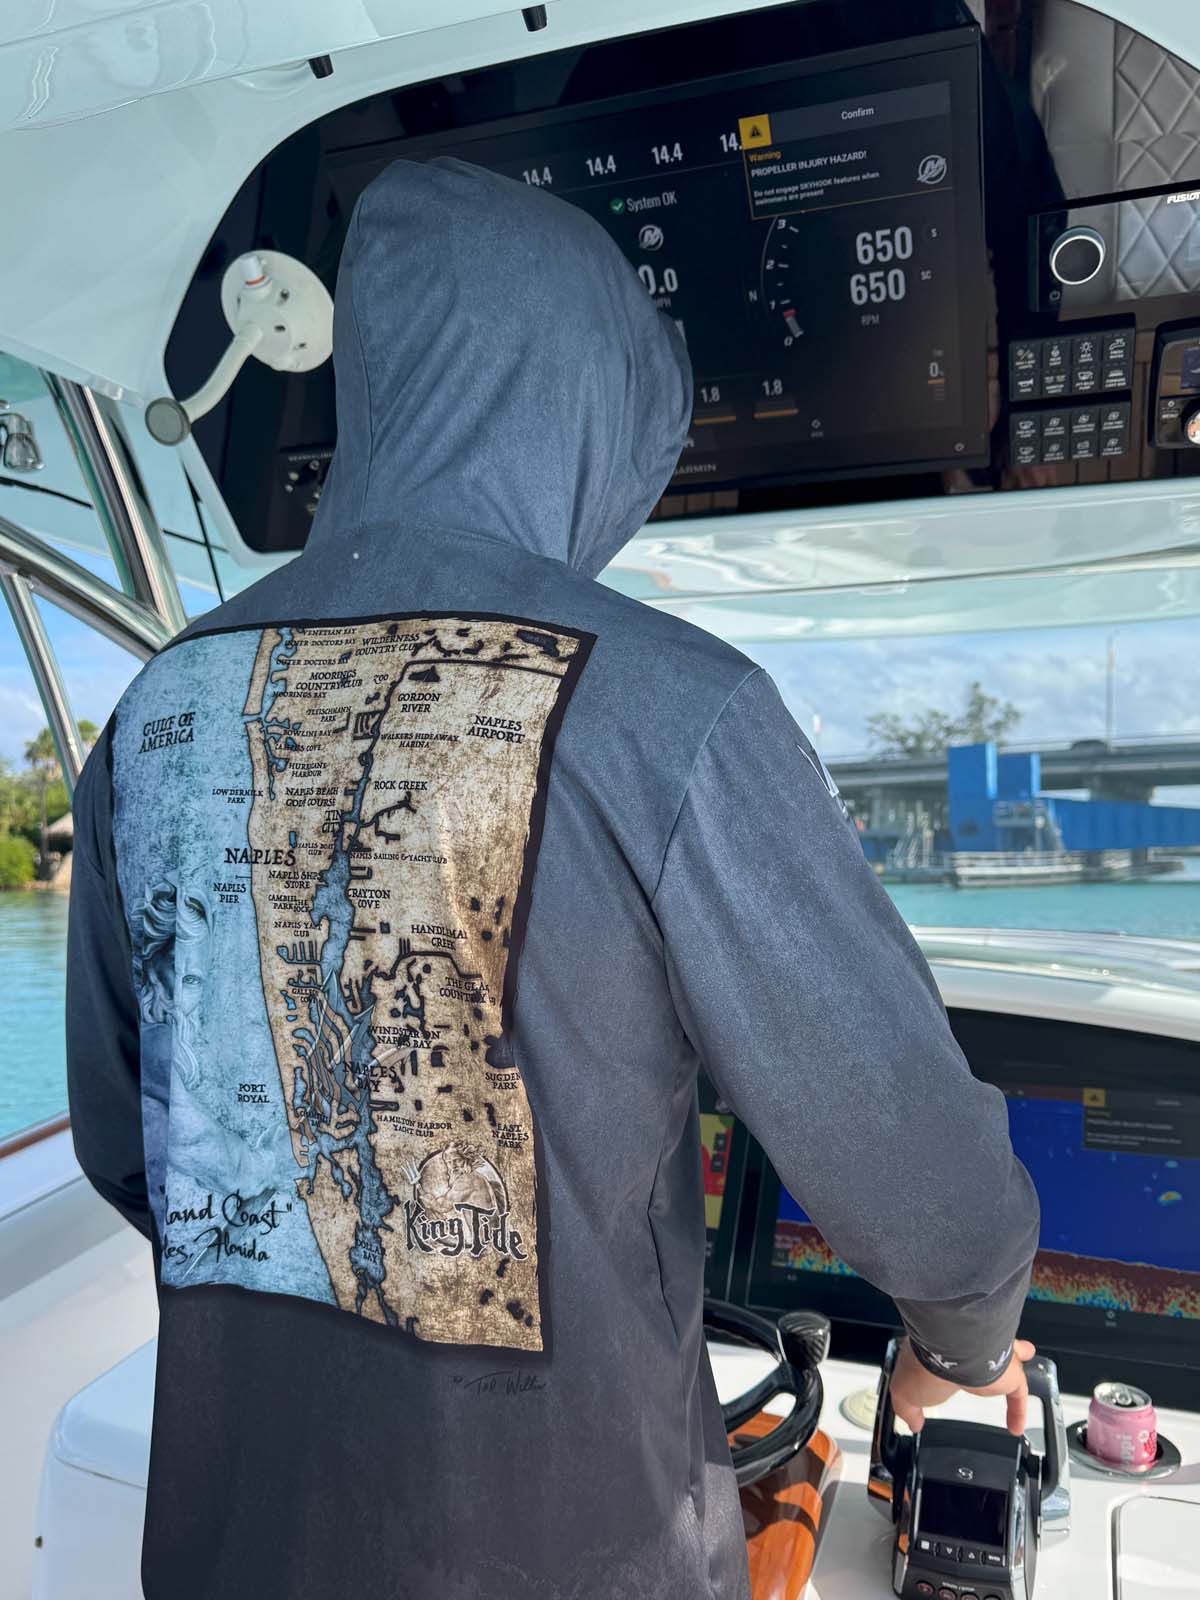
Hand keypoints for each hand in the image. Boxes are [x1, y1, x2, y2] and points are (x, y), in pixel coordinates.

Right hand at [890, 1337, 1036, 1437]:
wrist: (953, 1351)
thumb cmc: (926, 1365)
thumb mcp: (904, 1392)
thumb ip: (907, 1409)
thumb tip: (911, 1421)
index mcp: (940, 1350)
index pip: (944, 1358)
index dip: (943, 1368)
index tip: (941, 1379)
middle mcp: (968, 1350)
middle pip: (978, 1353)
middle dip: (983, 1357)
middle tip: (986, 1369)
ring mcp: (990, 1359)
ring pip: (1003, 1364)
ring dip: (1008, 1372)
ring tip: (1010, 1385)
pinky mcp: (1008, 1373)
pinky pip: (1019, 1393)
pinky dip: (1018, 1411)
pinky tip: (1016, 1427)